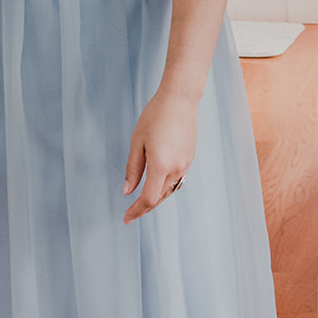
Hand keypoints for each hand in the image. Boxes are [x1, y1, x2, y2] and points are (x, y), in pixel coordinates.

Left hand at [123, 90, 198, 223]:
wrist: (180, 99)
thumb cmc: (156, 116)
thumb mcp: (137, 142)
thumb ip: (133, 169)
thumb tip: (127, 191)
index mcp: (160, 166)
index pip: (148, 199)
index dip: (136, 211)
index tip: (126, 217)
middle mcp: (176, 169)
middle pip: (159, 198)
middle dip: (145, 207)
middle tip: (131, 212)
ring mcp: (185, 164)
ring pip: (170, 190)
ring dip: (156, 198)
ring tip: (143, 200)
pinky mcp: (190, 158)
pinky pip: (178, 180)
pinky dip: (166, 187)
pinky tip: (158, 183)